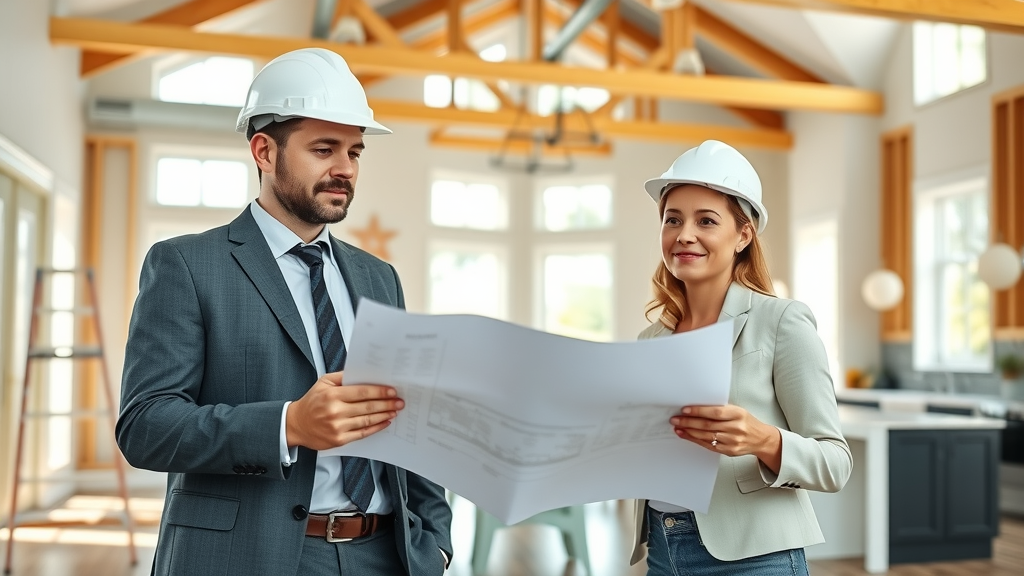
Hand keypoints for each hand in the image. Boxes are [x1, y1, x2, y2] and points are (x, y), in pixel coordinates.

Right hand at [286, 371, 403, 449]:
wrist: (295, 425)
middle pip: (368, 407)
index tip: (392, 390)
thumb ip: (342, 376)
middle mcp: (335, 411)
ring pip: (367, 420)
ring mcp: (338, 427)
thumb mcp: (323, 382)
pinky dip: (376, 427)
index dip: (379, 391)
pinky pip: (363, 433)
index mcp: (332, 395)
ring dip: (385, 415)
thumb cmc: (311, 403)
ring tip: (395, 410)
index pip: (362, 392)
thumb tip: (363, 372)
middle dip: (387, 403)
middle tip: (399, 401)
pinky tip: (384, 422)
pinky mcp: (339, 440)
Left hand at [670, 404, 781, 472]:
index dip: (698, 411)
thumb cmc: (746, 422)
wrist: (760, 439)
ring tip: (678, 427)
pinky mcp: (729, 450)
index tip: (685, 410)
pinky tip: (686, 435)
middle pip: (708, 425)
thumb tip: (696, 407)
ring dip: (689, 431)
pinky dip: (695, 440)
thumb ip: (720, 409)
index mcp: (738, 414)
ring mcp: (732, 441)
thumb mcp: (738, 411)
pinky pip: (708, 445)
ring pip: (706, 436)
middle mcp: (736, 428)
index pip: (715, 412)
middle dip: (688, 422)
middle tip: (675, 419)